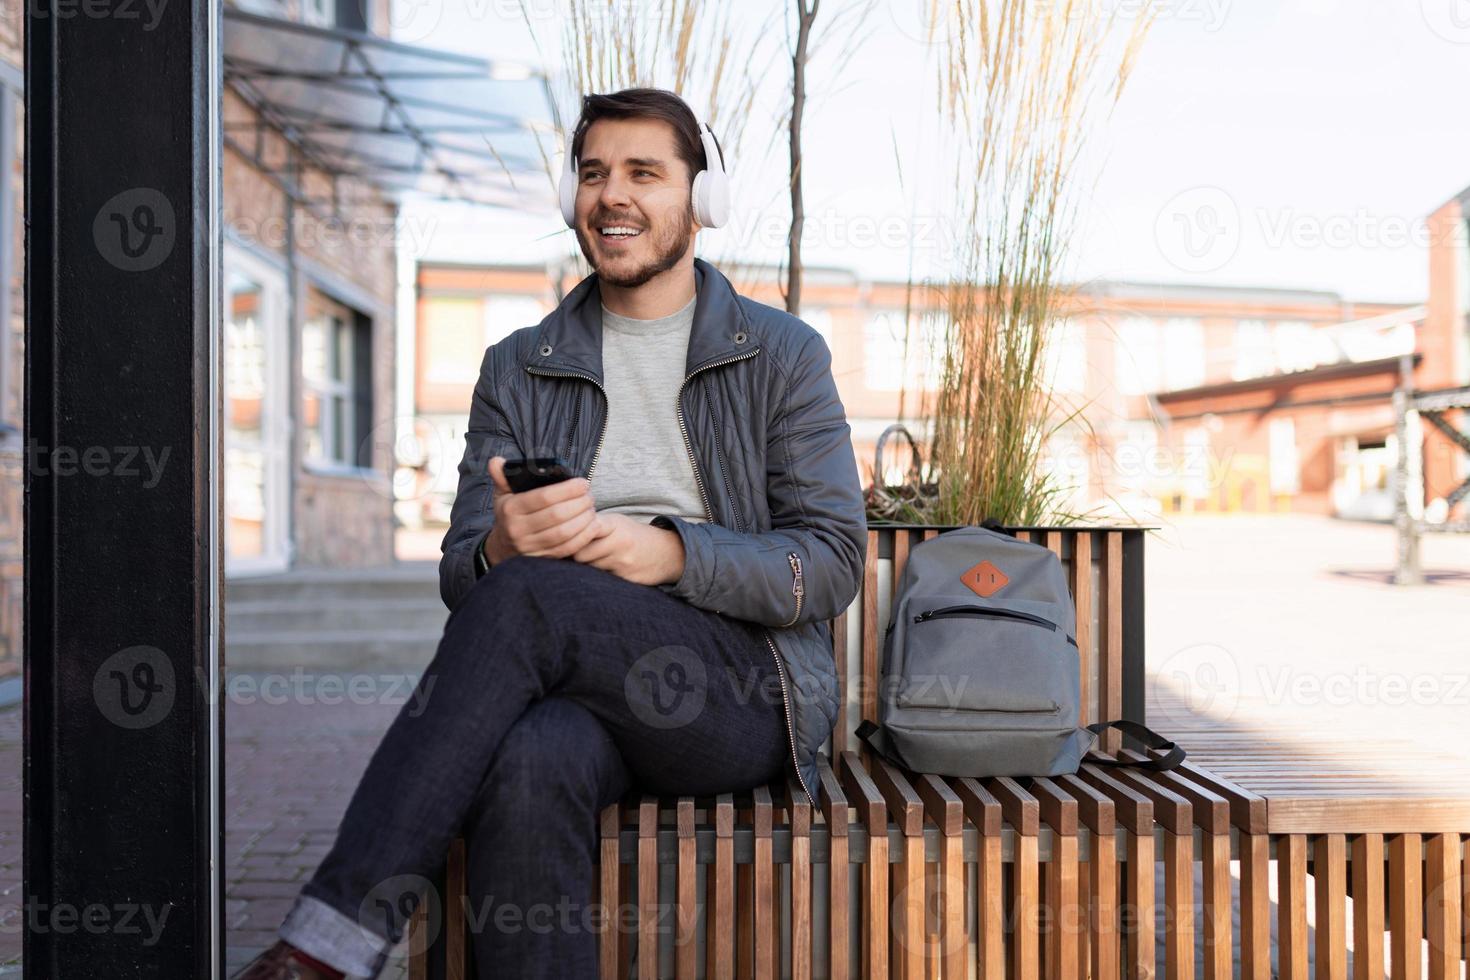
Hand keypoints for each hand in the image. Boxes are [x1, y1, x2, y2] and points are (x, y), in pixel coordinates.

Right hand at [482, 456, 601, 564]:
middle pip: (557, 515)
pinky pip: (568, 548)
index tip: (582, 483)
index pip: (544, 497)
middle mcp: (519, 530)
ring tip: (592, 508)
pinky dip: (584, 536)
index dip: (567, 489)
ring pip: (564, 533)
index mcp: (511, 509)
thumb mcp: (502, 494)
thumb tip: (497, 461)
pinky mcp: (542, 559)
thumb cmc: (508, 514)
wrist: (503, 547)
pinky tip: (593, 525)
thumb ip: (502, 476)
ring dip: (584, 519)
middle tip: (589, 495)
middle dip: (579, 503)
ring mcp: (530, 547)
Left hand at [570, 512, 685, 586]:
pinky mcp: (626, 579)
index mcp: (614, 525)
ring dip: (585, 568)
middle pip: (580, 553)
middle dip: (574, 555)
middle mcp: (619, 542)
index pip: (585, 527)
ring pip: (589, 568)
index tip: (566, 537)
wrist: (667, 554)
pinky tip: (603, 573)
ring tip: (592, 562)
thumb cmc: (632, 537)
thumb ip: (592, 526)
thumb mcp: (616, 523)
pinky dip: (597, 579)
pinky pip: (601, 581)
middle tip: (574, 554)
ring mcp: (623, 562)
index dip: (572, 534)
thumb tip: (560, 533)